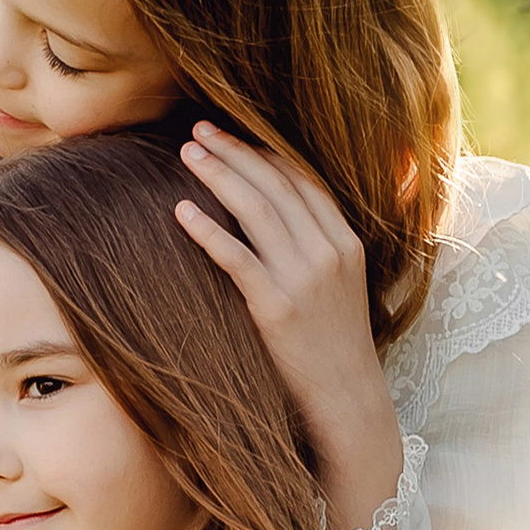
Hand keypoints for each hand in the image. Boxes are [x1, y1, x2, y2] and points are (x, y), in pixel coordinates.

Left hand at [174, 120, 405, 529]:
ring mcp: (304, 279)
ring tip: (186, 154)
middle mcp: (329, 251)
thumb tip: (280, 218)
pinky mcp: (277, 308)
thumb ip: (318, 248)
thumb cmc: (334, 345)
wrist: (347, 400)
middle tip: (197, 130)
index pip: (302, 179)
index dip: (265, 151)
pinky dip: (208, 229)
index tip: (233, 133)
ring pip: (256, 210)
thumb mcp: (340, 286)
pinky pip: (237, 258)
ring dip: (218, 174)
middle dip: (234, 150)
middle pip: (275, 184)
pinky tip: (181, 210)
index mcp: (345, 241)